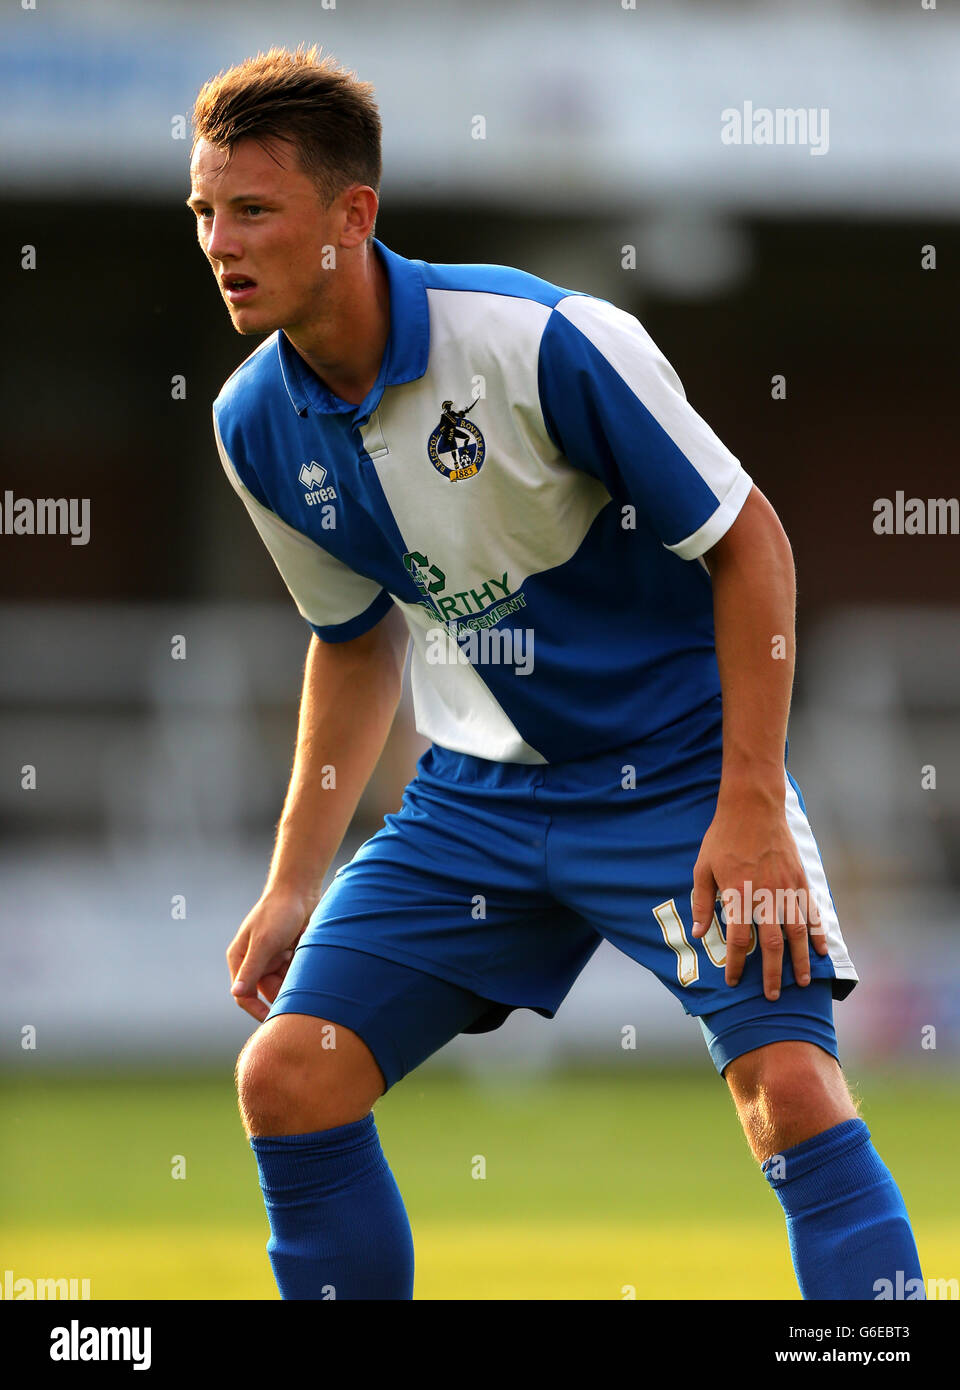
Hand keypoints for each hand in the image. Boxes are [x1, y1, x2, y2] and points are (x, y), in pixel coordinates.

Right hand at [226, 888, 313, 1022]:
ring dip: (294, 982)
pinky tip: (309, 961)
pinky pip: (295, 973)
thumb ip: (251, 969)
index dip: (257, 1010)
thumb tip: (236, 993)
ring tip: (305, 969)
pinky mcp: (289, 953)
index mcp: (240, 957)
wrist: (301, 889)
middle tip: (300, 999)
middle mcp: (255, 960)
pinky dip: (302, 972)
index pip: (243, 994)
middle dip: (282, 995)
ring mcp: (273, 957)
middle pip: (266, 991)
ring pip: (283, 983)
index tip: (274, 1022)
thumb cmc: (279, 912)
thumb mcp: (264, 942)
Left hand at [690, 791, 828, 1001]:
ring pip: (797, 933)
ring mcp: (786, 888)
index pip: (737, 939)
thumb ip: (701, 902)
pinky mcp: (801, 880)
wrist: (753, 807)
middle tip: (772, 996)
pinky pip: (812, 912)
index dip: (735, 964)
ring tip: (803, 982)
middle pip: (771, 944)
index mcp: (738, 894)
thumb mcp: (702, 868)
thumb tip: (699, 934)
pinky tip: (821, 950)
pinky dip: (818, 933)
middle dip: (772, 974)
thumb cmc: (723, 837)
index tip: (732, 981)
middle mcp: (765, 896)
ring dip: (801, 960)